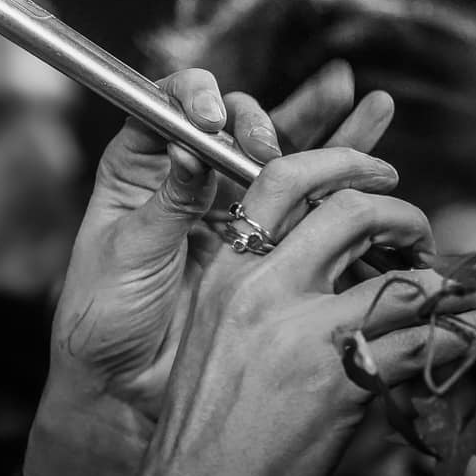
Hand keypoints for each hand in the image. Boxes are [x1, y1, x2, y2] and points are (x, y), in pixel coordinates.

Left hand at [20, 65, 394, 475]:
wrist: (124, 381)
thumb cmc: (103, 315)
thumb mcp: (127, 252)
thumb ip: (166, 205)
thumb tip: (190, 151)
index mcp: (141, 164)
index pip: (171, 104)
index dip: (195, 97)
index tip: (211, 121)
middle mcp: (190, 173)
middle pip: (234, 120)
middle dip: (261, 119)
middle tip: (268, 144)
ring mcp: (231, 204)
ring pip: (280, 149)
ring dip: (321, 120)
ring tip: (356, 94)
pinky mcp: (266, 240)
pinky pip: (308, 196)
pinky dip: (341, 168)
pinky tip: (372, 131)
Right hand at [126, 168, 475, 475]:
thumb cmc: (208, 417)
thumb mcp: (216, 326)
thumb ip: (260, 282)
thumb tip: (321, 256)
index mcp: (229, 269)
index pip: (282, 179)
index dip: (342, 162)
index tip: (379, 173)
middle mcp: (265, 289)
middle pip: (350, 212)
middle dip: (403, 215)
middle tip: (420, 235)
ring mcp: (305, 334)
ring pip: (401, 281)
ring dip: (454, 279)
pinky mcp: (343, 384)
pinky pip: (421, 344)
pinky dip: (464, 332)